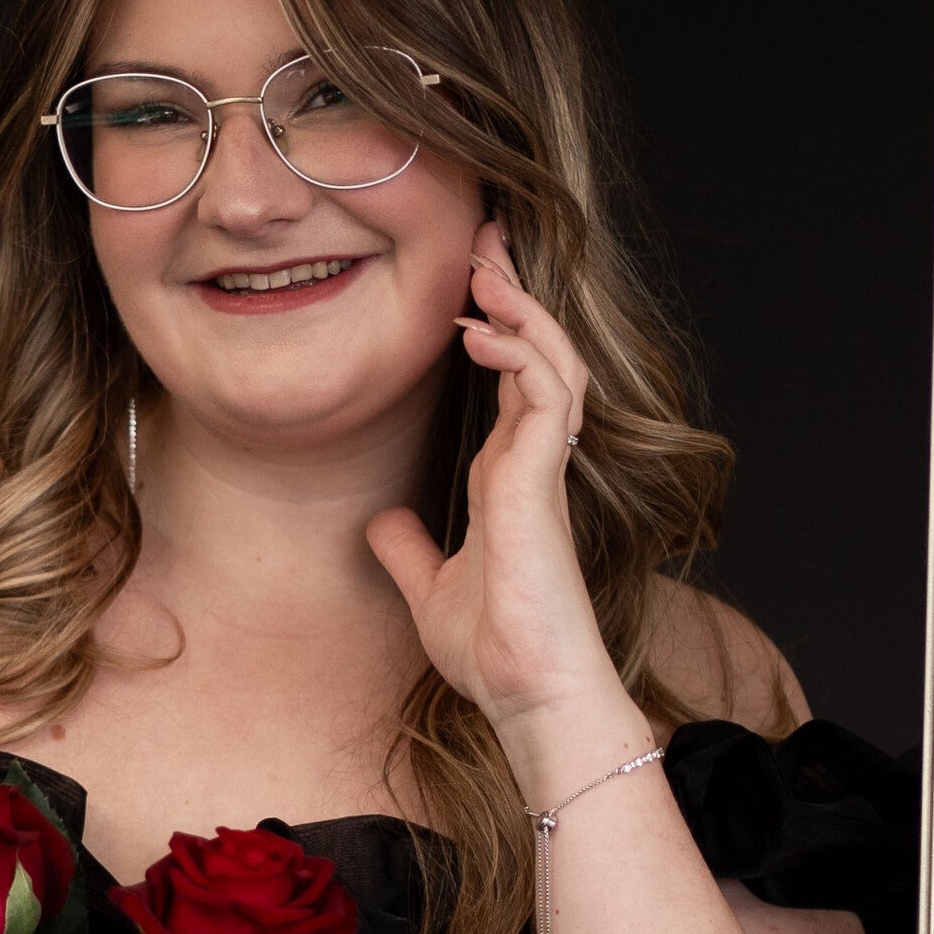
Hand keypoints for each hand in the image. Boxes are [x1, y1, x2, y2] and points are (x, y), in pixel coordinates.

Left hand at [366, 224, 616, 735]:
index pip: (511, 381)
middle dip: (515, 293)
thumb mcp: (431, 588)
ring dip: (520, 311)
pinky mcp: (545, 485)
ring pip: (551, 362)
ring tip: (485, 266)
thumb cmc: (495, 652)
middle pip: (537, 354)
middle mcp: (533, 465)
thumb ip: (411, 551)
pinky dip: (519, 357)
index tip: (469, 279)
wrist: (529, 696)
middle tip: (484, 238)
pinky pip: (545, 399)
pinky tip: (482, 333)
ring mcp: (545, 472)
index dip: (496, 326)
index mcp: (510, 479)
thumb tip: (381, 523)